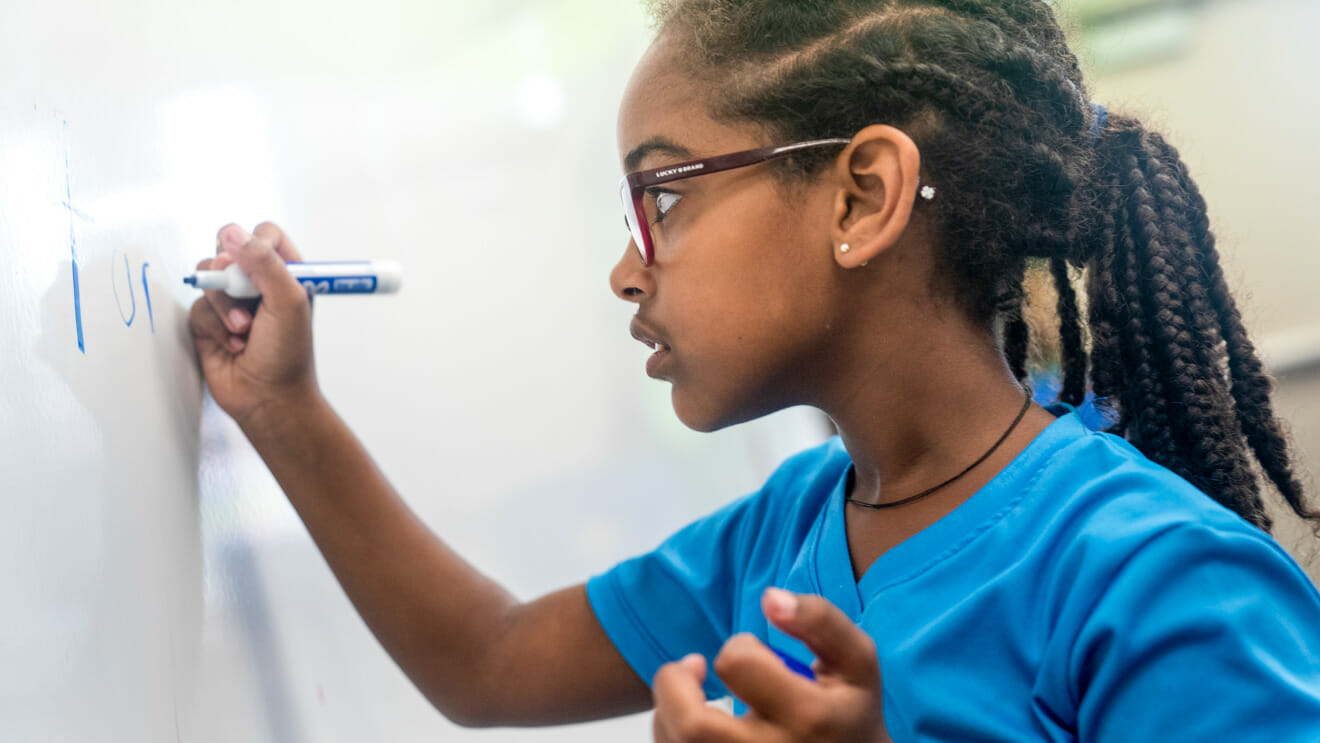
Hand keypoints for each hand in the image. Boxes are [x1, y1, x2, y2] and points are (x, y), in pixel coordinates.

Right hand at [188, 222, 319, 430]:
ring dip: (224, 305)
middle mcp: (258, 284)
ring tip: (244, 329)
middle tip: (244, 294)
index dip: (255, 242)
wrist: (268, 398)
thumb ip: (264, 262)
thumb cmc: (288, 354)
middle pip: (227, 249)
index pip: (264, 235)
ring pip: (209, 277)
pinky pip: (197, 306)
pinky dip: (214, 326)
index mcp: (286, 273)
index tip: (256, 263)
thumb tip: (232, 234)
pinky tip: (233, 345)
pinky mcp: (210, 323)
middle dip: (231, 274)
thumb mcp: (288, 301)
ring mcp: (232, 302)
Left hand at [652, 588, 891, 742]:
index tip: (752, 653)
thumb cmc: (850, 710)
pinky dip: (672, 732)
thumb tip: (770, 598)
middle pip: (693, 724)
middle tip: (691, 668)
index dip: (737, 646)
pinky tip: (693, 719)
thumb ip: (819, 619)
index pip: (738, 665)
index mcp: (810, 717)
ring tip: (691, 694)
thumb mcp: (856, 661)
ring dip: (668, 710)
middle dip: (673, 683)